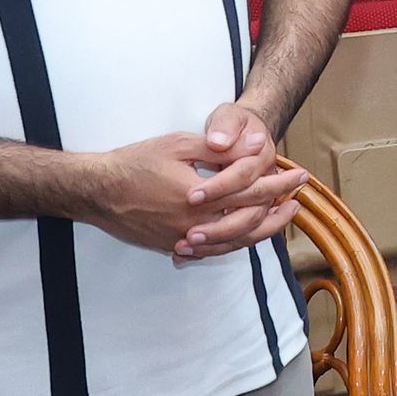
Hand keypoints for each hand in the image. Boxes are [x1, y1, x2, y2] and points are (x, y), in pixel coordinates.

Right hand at [85, 124, 307, 257]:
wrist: (97, 191)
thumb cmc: (135, 163)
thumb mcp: (178, 144)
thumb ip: (217, 149)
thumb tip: (251, 148)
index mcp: (200, 197)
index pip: (252, 191)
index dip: (280, 183)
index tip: (299, 175)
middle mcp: (195, 224)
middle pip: (250, 222)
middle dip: (278, 209)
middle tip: (299, 197)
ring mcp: (184, 240)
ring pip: (234, 242)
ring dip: (262, 230)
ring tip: (281, 217)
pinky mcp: (172, 247)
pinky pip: (212, 251)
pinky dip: (235, 243)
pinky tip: (247, 233)